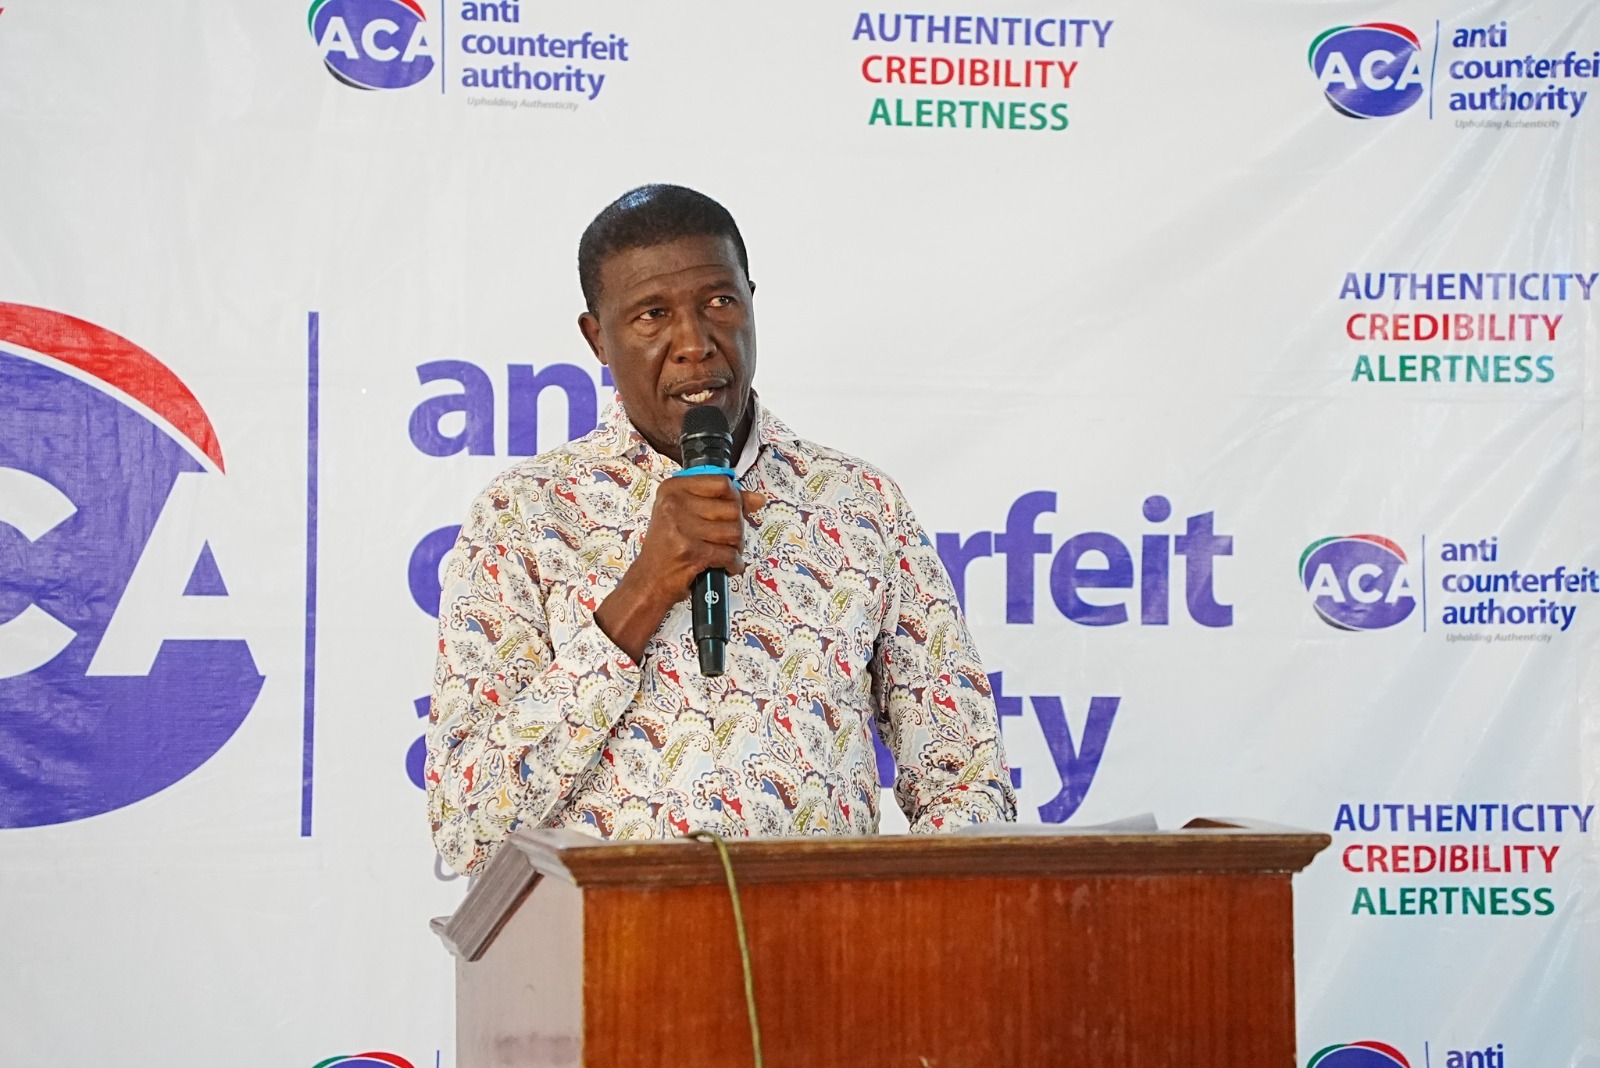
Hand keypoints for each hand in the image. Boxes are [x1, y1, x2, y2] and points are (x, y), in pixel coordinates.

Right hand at [594, 476, 766, 662]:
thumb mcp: (688, 515)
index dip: (735, 498)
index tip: (732, 510)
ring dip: (735, 546)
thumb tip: (758, 499)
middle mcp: (674, 504)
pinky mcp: (690, 551)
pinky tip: (725, 566)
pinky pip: (729, 554)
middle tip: (725, 538)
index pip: (722, 482)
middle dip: (736, 527)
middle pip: (732, 507)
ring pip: (734, 531)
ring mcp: (681, 527)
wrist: (649, 580)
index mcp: (673, 488)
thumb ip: (724, 502)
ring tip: (723, 552)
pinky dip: (733, 563)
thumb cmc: (668, 547)